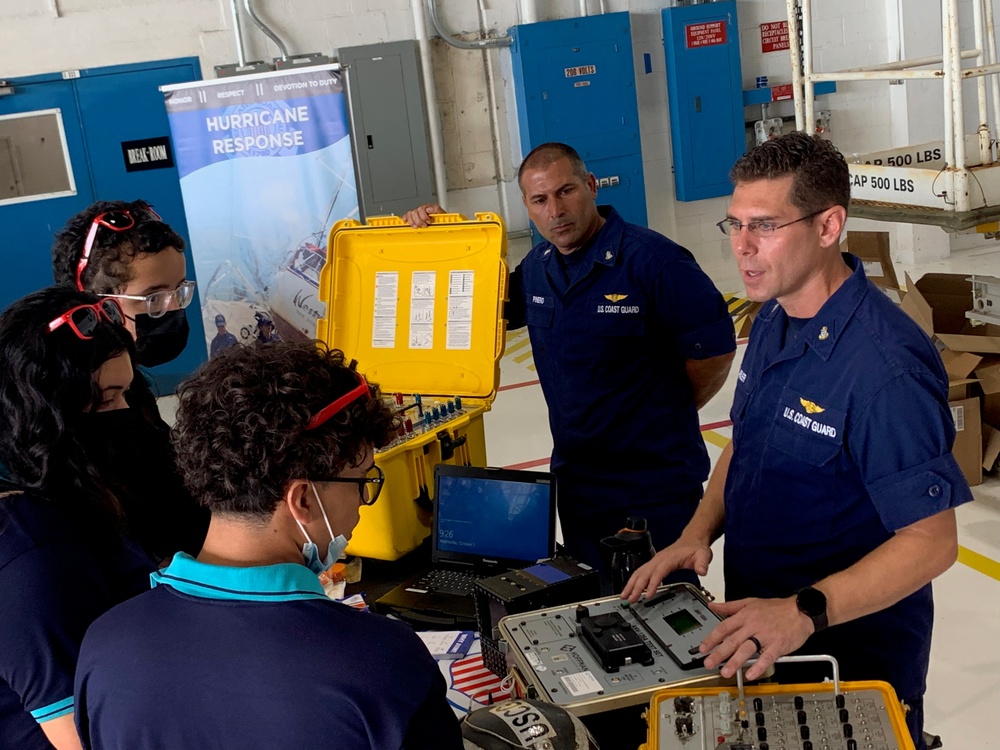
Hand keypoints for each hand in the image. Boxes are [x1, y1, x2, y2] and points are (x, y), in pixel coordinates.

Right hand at [401, 203, 445, 227]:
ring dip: (412, 222)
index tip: (429, 221)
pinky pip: (406, 216)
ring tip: (417, 226)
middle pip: (414, 212)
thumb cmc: (440, 218)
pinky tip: (406, 221)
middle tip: (424, 225)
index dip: (424, 216)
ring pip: (409, 214)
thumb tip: (429, 209)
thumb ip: (436, 209)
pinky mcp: (413, 217)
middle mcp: (421, 209)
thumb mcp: (442, 213)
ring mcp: (416, 213)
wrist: (440, 221)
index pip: (421, 209)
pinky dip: (405, 219)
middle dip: (419, 221)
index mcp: (427, 206)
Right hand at [619, 538, 711, 602]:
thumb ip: (702, 563)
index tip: (647, 595)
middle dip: (635, 586)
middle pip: (643, 573)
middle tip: (629, 599)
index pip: (658, 572)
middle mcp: (659, 559)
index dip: (652, 584)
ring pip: (639, 572)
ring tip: (624, 596)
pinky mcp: (654, 564)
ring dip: (631, 584)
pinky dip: (634, 581)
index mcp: (669, 558)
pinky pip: (641, 572)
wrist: (692, 540)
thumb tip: (702, 571)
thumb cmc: (695, 548)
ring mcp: (655, 561)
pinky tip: (632, 589)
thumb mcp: (703, 555)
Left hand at [699, 597, 814, 680]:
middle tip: (708, 663)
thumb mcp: (751, 602)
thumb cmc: (777, 608)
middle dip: (718, 653)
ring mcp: (765, 635)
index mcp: (745, 616)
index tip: (703, 648)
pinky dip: (759, 666)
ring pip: (747, 649)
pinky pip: (767, 657)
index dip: (712, 639)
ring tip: (725, 672)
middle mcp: (753, 625)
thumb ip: (730, 606)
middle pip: (732, 640)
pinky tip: (751, 674)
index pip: (724, 627)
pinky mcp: (778, 645)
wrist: (801, 610)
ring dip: (735, 662)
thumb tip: (713, 606)